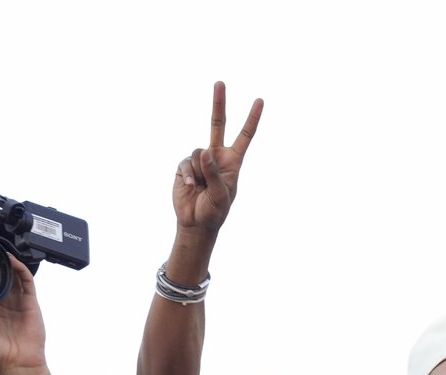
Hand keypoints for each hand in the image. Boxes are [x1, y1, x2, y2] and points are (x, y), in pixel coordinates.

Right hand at [173, 81, 262, 241]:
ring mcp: (200, 159)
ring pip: (198, 152)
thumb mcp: (221, 194)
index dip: (252, 119)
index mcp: (233, 161)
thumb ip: (215, 173)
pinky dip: (190, 175)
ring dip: (200, 172)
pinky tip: (192, 187)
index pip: (245, 136)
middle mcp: (217, 156)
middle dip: (219, 103)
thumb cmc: (215, 211)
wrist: (196, 222)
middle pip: (218, 124)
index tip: (260, 100)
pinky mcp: (185, 165)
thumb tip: (204, 152)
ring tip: (202, 188)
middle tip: (220, 82)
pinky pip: (187, 162)